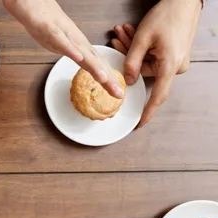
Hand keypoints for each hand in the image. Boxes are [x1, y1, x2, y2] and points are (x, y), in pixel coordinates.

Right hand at [3, 0, 123, 97]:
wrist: (32, 2)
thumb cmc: (44, 19)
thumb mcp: (58, 40)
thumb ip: (68, 50)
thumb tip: (77, 60)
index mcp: (76, 44)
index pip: (94, 64)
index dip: (106, 79)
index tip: (117, 93)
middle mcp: (74, 40)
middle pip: (93, 61)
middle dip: (106, 79)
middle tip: (119, 93)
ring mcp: (63, 34)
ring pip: (80, 52)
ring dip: (93, 66)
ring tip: (104, 79)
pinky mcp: (50, 29)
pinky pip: (61, 41)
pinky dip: (70, 50)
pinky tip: (79, 59)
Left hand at [109, 0, 200, 126]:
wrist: (184, 0)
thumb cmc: (167, 15)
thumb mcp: (143, 38)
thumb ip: (132, 62)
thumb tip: (127, 81)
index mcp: (169, 66)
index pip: (157, 96)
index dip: (148, 111)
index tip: (139, 124)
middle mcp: (175, 67)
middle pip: (144, 71)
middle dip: (127, 57)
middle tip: (116, 39)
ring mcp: (175, 60)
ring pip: (145, 61)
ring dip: (132, 48)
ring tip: (122, 31)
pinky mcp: (173, 54)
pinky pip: (152, 55)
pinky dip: (141, 47)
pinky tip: (131, 33)